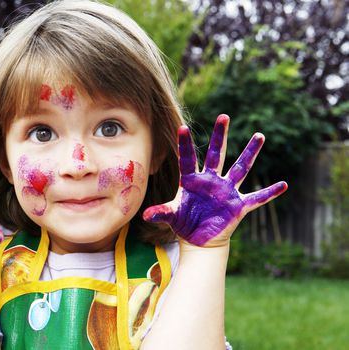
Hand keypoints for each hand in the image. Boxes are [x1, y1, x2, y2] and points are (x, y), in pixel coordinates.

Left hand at [143, 114, 286, 246]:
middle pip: (216, 154)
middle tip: (223, 116)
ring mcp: (226, 191)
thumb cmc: (184, 224)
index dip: (185, 144)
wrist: (199, 240)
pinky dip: (270, 193)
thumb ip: (161, 212)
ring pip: (240, 168)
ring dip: (249, 153)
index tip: (182, 127)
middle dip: (220, 136)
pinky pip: (257, 198)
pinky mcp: (238, 205)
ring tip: (259, 135)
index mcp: (192, 181)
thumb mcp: (171, 217)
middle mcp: (211, 181)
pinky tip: (284, 185)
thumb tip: (146, 215)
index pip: (188, 158)